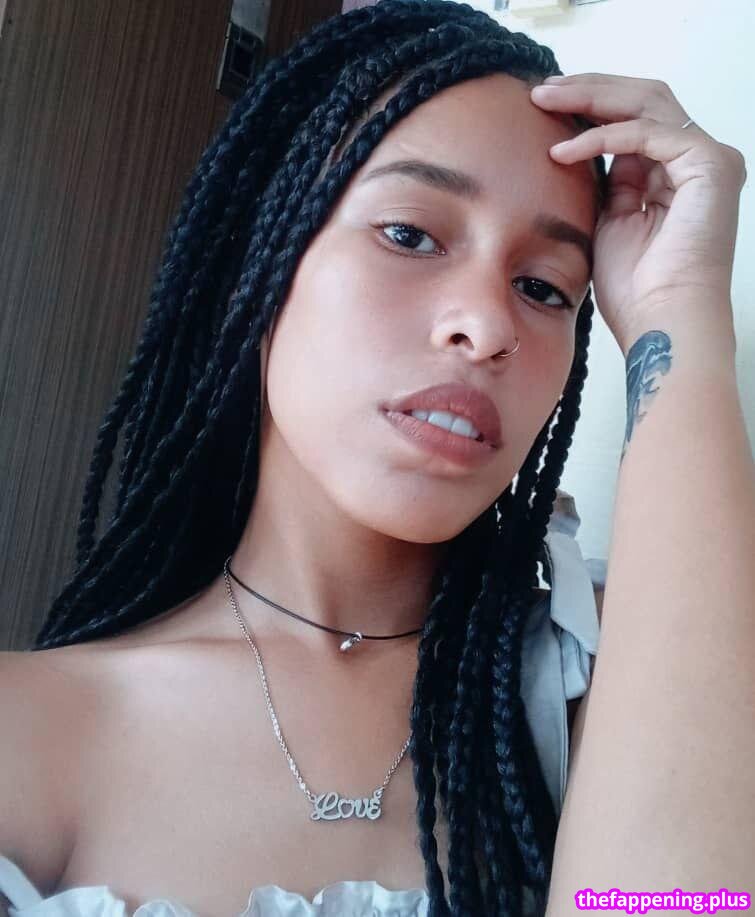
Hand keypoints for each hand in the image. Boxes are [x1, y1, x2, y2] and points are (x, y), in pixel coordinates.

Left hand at [530, 74, 746, 352]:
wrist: (661, 321)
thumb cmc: (636, 290)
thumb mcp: (609, 225)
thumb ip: (606, 186)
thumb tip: (576, 150)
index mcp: (673, 174)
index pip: (631, 120)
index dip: (588, 107)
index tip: (542, 106)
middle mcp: (694, 160)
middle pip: (641, 99)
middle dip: (588, 90)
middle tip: (541, 91)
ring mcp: (706, 159)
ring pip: (646, 102)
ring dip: (591, 98)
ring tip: (545, 101)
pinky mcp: (708, 165)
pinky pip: (647, 133)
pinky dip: (602, 138)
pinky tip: (564, 151)